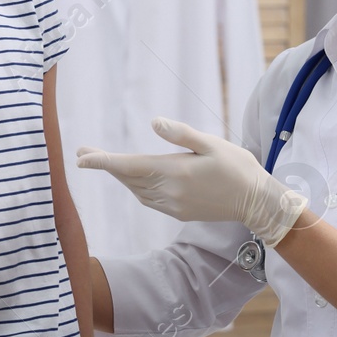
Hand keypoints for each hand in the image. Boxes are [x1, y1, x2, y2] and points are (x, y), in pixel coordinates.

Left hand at [75, 118, 307, 243]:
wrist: (255, 201)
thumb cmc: (237, 166)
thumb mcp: (212, 143)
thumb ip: (181, 134)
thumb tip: (153, 122)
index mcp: (174, 171)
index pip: (128, 165)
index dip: (102, 161)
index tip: (81, 156)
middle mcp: (168, 191)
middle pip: (127, 178)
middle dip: (105, 165)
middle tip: (84, 153)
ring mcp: (173, 205)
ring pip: (136, 190)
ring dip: (120, 177)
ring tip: (108, 164)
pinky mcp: (179, 213)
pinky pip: (148, 200)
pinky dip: (136, 189)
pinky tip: (136, 181)